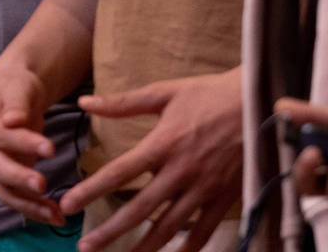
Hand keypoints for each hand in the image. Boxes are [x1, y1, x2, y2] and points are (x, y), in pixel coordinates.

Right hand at [0, 56, 64, 225]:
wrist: (16, 94)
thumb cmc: (17, 85)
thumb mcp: (19, 85)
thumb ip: (17, 102)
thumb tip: (12, 121)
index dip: (21, 143)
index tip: (50, 149)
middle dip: (19, 179)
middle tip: (44, 186)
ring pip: (4, 191)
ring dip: (29, 205)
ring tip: (56, 215)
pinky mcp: (5, 179)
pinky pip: (17, 198)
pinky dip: (34, 209)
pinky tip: (56, 216)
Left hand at [63, 69, 244, 250]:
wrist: (260, 103)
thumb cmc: (209, 94)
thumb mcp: (165, 92)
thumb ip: (123, 103)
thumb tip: (85, 102)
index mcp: (163, 144)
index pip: (119, 172)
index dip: (91, 191)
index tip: (68, 204)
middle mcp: (181, 171)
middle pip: (140, 208)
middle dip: (111, 231)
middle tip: (86, 248)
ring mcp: (204, 189)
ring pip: (169, 227)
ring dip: (144, 246)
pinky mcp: (224, 198)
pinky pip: (204, 231)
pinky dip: (187, 248)